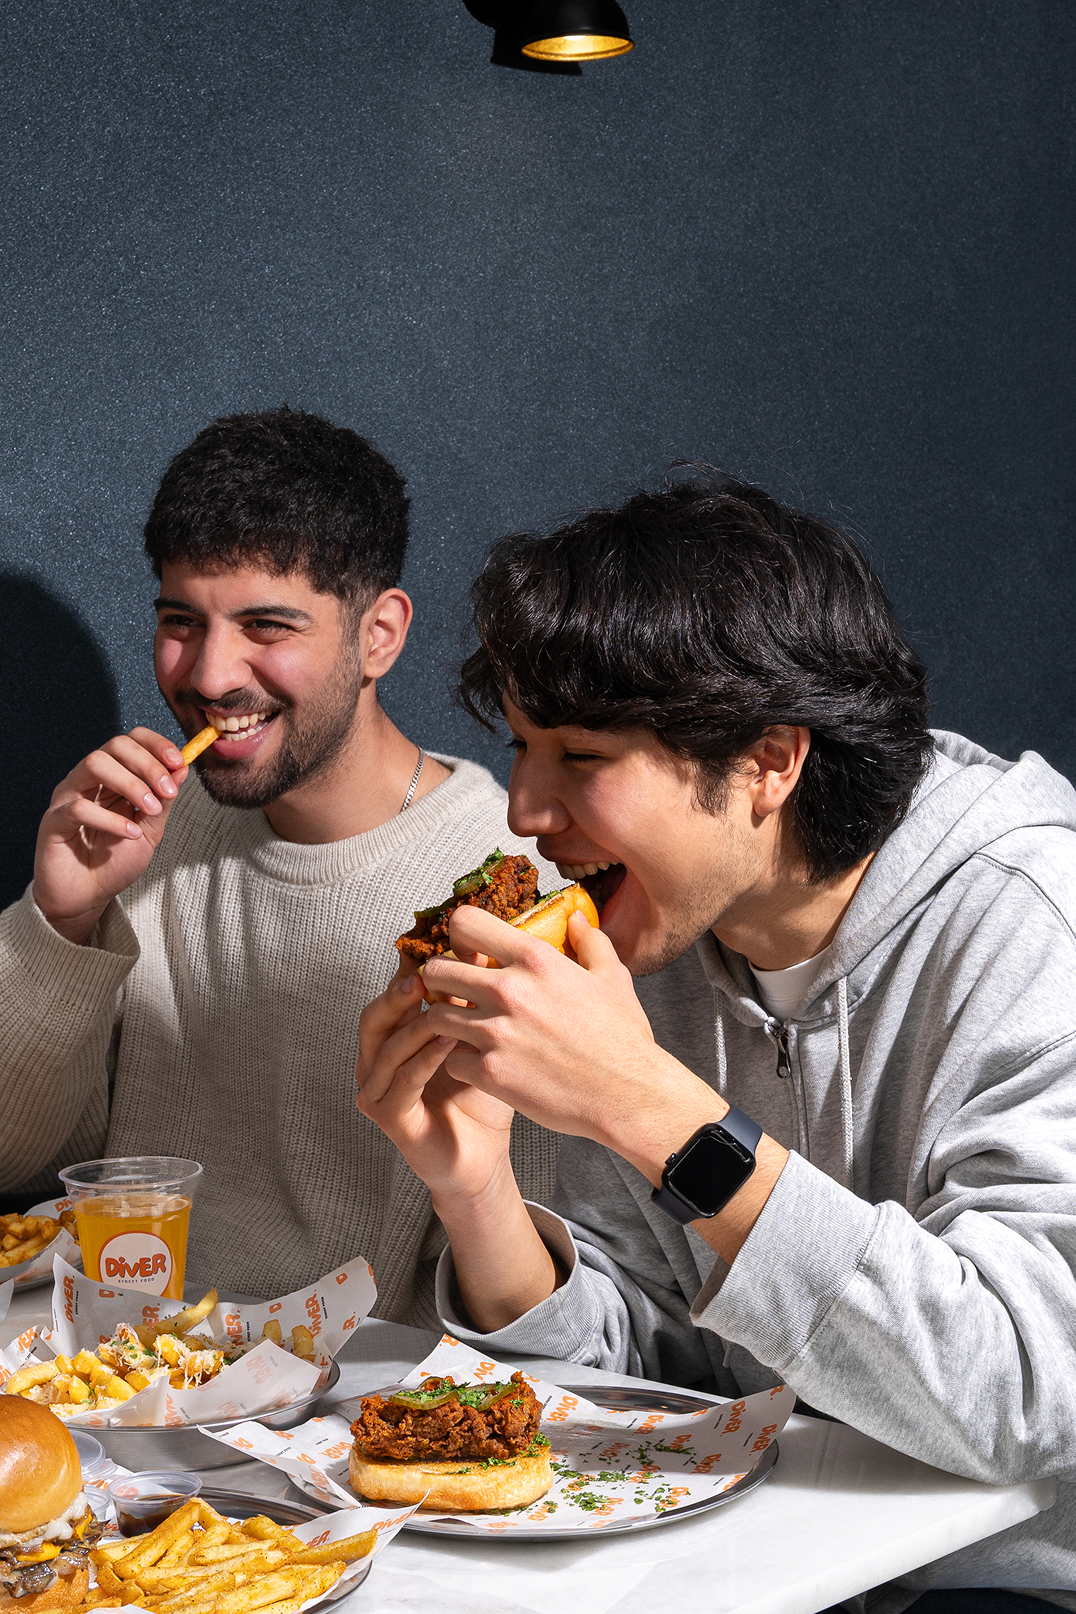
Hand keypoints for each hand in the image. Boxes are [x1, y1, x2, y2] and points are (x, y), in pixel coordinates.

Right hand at [33, 727, 187, 944]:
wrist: (88, 898)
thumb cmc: (115, 862)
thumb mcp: (150, 831)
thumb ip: (163, 800)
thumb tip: (182, 768)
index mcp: (112, 777)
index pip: (130, 741)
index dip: (156, 745)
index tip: (178, 762)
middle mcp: (88, 780)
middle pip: (114, 745)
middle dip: (147, 764)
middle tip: (167, 791)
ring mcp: (67, 797)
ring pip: (94, 764)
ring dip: (130, 784)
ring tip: (150, 811)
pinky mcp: (53, 821)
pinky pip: (79, 807)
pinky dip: (111, 819)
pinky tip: (130, 834)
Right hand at [356, 959, 516, 1205]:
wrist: (484, 1155)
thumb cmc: (479, 1096)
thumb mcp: (476, 1039)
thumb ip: (470, 1000)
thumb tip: (479, 947)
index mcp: (394, 1038)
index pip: (393, 995)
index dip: (412, 968)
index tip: (438, 943)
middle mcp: (376, 1061)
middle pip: (375, 1015)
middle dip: (400, 991)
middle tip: (426, 971)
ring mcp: (378, 1090)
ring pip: (386, 1046)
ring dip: (415, 1022)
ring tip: (444, 1003)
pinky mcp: (389, 1117)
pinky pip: (403, 1081)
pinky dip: (424, 1059)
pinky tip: (448, 1043)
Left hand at [421, 906, 726, 1183]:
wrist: (629, 1095)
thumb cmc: (623, 1038)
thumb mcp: (613, 978)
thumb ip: (590, 942)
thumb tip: (577, 919)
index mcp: (534, 959)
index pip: (465, 922)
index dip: (459, 936)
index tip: (467, 953)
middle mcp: (508, 989)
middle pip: (435, 970)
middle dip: (441, 982)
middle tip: (456, 995)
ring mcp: (495, 1032)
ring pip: (435, 1016)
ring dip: (448, 1023)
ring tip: (468, 1032)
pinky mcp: (489, 1072)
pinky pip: (450, 1061)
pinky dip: (462, 1065)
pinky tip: (484, 1066)